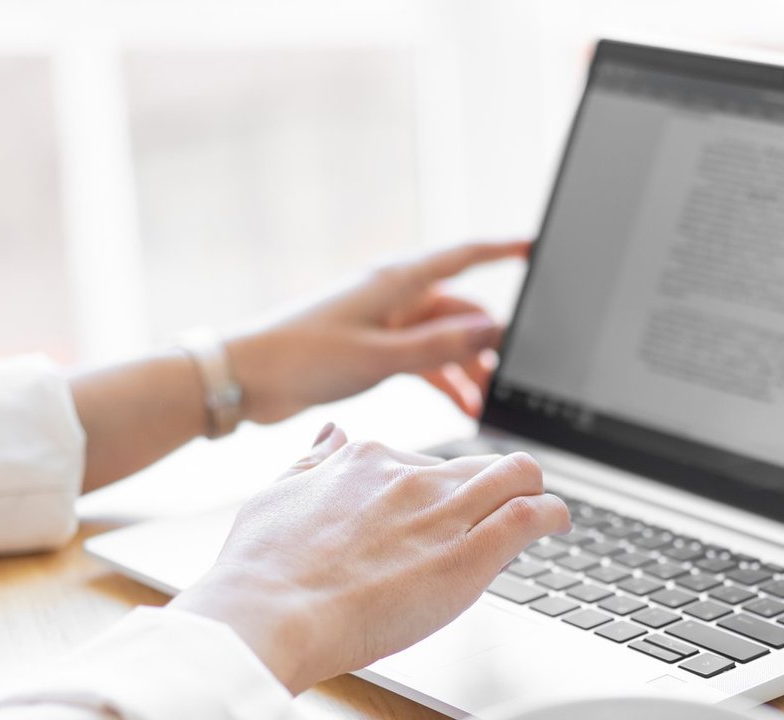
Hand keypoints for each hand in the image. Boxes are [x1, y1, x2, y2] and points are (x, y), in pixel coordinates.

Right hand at [170, 425, 568, 694]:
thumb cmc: (263, 571)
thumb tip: (330, 435)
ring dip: (535, 491)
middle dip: (502, 482)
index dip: (444, 487)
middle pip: (483, 463)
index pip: (429, 462)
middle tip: (508, 507)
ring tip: (542, 510)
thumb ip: (312, 463)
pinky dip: (553, 515)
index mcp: (365, 461)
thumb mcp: (277, 496)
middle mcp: (410, 477)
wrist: (269, 614)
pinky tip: (556, 523)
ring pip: (518, 476)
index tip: (448, 507)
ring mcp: (442, 512)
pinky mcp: (468, 554)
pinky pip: (530, 517)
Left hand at [224, 240, 530, 423]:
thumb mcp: (380, 356)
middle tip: (511, 375)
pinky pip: (422, 360)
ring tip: (485, 403)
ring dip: (466, 369)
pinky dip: (443, 380)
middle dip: (488, 342)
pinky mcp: (372, 348)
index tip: (537, 249)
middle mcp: (393, 297)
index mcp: (395, 283)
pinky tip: (461, 406)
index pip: (464, 257)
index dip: (503, 251)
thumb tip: (492, 331)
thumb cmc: (302, 357)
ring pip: (443, 340)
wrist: (247, 378)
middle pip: (460, 310)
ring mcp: (384, 323)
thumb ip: (439, 346)